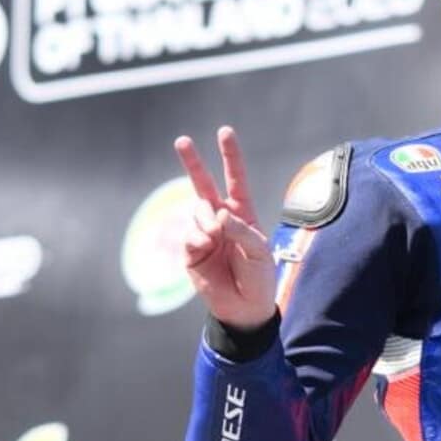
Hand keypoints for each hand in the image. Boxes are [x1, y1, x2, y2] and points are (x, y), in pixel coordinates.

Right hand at [173, 127, 276, 330]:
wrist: (245, 308)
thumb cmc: (259, 277)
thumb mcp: (259, 251)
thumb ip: (241, 230)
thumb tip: (218, 215)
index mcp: (242, 213)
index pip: (235, 179)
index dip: (230, 156)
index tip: (224, 132)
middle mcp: (221, 218)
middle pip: (204, 184)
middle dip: (193, 162)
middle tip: (181, 139)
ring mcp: (203, 233)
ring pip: (197, 211)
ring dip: (205, 220)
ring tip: (214, 238)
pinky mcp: (190, 250)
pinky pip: (189, 235)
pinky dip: (197, 239)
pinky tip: (205, 248)